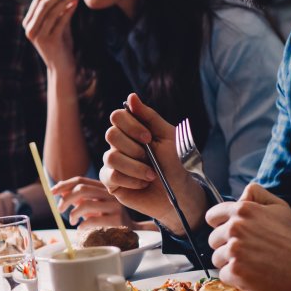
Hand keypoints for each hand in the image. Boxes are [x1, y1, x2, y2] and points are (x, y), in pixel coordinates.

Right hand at [22, 0, 79, 71]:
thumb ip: (61, 10)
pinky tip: (75, 4)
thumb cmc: (61, 44)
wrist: (62, 67)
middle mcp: (30, 29)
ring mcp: (38, 36)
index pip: (37, 0)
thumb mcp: (59, 24)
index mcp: (29, 23)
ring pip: (50, 12)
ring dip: (64, 0)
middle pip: (42, 4)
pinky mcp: (48, 42)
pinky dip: (67, 11)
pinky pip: (59, 22)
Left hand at [51, 176, 131, 226]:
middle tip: (60, 210)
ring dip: (73, 213)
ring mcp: (115, 205)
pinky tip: (81, 228)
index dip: (64, 184)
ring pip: (86, 204)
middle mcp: (110, 193)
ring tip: (72, 221)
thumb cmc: (108, 218)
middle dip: (66, 199)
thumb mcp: (93, 205)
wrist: (131, 231)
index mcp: (103, 187)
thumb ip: (80, 197)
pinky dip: (82, 225)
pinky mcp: (117, 220)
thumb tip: (60, 191)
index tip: (51, 192)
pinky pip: (93, 220)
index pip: (81, 179)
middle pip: (82, 189)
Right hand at [98, 93, 206, 234]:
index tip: (149, 138)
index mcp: (132, 130)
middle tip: (151, 158)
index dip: (131, 126)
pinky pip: (112, 176)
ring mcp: (113, 162)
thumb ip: (150, 116)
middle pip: (111, 135)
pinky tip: (142, 184)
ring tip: (151, 175)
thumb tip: (131, 96)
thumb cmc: (176, 164)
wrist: (179, 193)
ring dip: (136, 167)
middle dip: (135, 149)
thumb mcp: (169, 137)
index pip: (117, 117)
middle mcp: (119, 144)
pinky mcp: (111, 181)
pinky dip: (132, 181)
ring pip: (111, 157)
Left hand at [205, 183, 290, 290]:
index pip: (211, 217)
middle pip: (213, 240)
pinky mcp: (236, 272)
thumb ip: (256, 194)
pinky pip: (223, 274)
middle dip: (226, 246)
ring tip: (252, 263)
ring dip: (230, 262)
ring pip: (217, 258)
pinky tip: (253, 274)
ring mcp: (234, 251)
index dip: (220, 226)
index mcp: (242, 210)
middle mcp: (234, 228)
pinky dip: (236, 277)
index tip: (230, 234)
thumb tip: (240, 195)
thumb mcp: (279, 206)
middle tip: (248, 252)